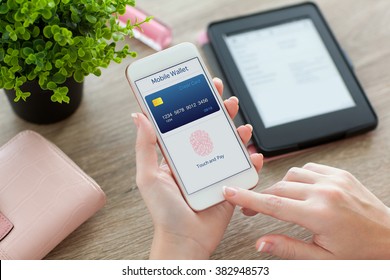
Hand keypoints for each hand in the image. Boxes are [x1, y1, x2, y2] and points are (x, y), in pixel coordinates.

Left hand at [132, 78, 262, 258]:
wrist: (184, 240)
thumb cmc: (163, 211)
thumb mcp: (147, 176)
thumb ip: (145, 146)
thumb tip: (138, 116)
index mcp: (178, 155)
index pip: (188, 123)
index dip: (196, 104)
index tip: (201, 86)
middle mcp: (197, 160)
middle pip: (212, 129)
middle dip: (220, 112)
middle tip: (225, 98)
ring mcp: (214, 171)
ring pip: (230, 145)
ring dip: (238, 131)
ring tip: (243, 124)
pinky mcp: (229, 184)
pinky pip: (243, 169)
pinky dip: (252, 161)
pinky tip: (254, 154)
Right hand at [223, 163, 389, 258]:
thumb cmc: (361, 253)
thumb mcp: (322, 259)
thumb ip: (288, 249)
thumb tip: (261, 243)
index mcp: (319, 215)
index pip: (272, 204)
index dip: (247, 198)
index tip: (230, 192)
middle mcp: (326, 192)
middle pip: (279, 188)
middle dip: (261, 197)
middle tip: (251, 209)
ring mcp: (334, 180)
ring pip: (292, 174)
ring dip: (281, 186)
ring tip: (280, 201)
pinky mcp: (341, 174)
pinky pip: (310, 167)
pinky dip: (299, 177)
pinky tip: (300, 188)